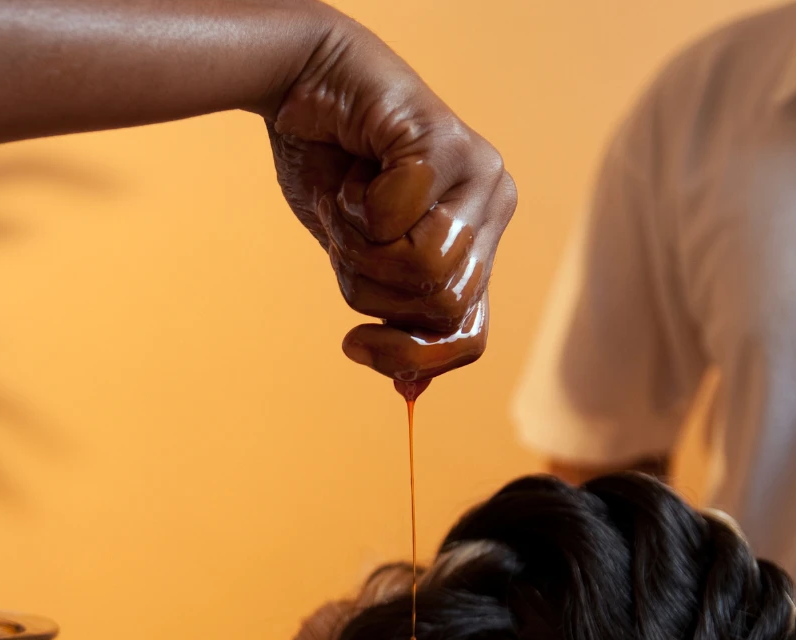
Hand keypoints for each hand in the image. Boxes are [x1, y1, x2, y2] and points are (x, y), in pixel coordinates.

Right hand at [268, 17, 516, 382]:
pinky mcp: (448, 140)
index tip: (355, 344)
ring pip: (427, 271)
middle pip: (442, 310)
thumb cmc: (332, 173)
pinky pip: (400, 217)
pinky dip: (355, 206)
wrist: (303, 88)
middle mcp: (492, 213)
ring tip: (352, 203)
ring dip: (362, 249)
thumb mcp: (359, 264)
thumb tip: (410, 395)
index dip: (412, 358)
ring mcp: (480, 175)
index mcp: (476, 248)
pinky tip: (356, 168)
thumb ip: (392, 317)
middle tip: (349, 241)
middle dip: (372, 291)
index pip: (469, 338)